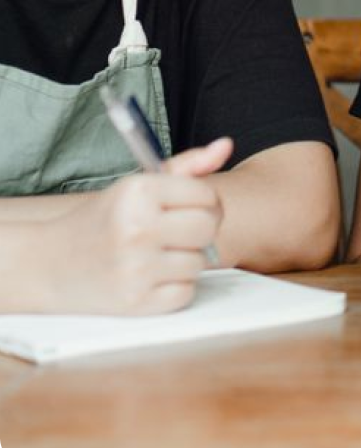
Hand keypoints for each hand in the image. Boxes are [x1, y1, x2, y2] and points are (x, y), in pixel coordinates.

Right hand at [38, 137, 232, 314]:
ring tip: (154, 255)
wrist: (48, 265)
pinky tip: (150, 278)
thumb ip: (187, 166)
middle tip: (175, 232)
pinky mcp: (136, 302)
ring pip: (200, 263)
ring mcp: (136, 268)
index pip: (208, 196)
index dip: (203, 203)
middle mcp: (138, 228)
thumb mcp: (139, 185)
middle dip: (199, 230)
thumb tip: (225, 145)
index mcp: (139, 192)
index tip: (187, 208)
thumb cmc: (104, 220)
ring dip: (185, 260)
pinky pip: (185, 293)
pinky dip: (174, 288)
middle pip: (208, 228)